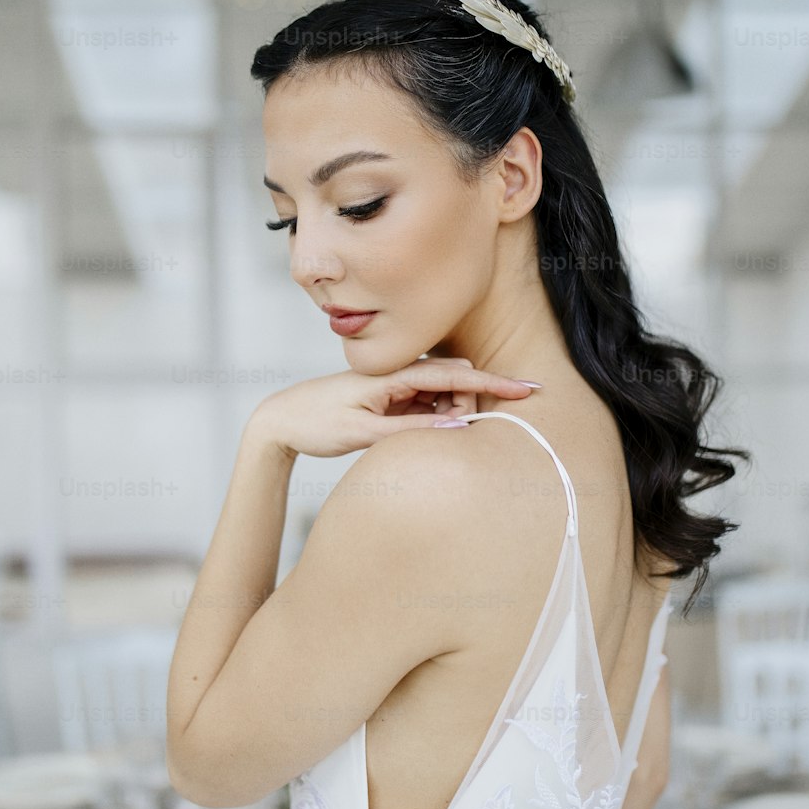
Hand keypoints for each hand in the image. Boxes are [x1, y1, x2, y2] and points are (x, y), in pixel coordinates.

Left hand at [250, 357, 538, 459]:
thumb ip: (410, 431)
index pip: (453, 375)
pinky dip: (434, 418)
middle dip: (465, 405)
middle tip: (447, 434)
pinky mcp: (391, 396)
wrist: (281, 419)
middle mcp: (397, 372)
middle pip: (454, 383)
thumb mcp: (362, 433)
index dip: (494, 382)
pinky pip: (427, 404)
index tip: (527, 389)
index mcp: (390, 375)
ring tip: (422, 436)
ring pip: (442, 395)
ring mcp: (395, 383)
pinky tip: (422, 432)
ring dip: (448, 415)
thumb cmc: (316, 423)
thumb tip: (456, 428)